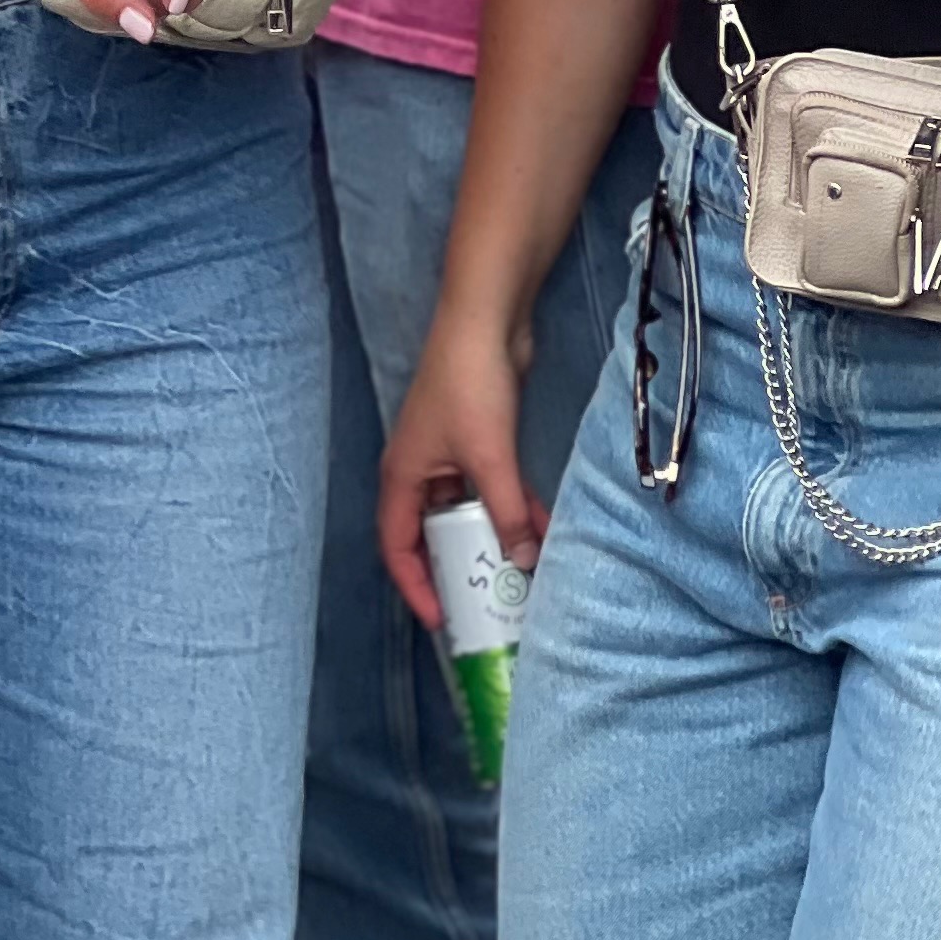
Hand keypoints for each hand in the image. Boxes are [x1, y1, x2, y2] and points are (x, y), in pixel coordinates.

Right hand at [377, 306, 539, 617]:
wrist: (486, 319)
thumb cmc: (469, 386)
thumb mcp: (489, 456)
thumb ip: (505, 512)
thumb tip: (525, 560)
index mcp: (402, 475)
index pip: (397, 546)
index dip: (415, 586)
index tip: (443, 620)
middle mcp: (419, 469)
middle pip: (431, 533)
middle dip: (458, 568)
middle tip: (486, 605)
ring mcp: (449, 453)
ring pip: (466, 513)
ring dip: (491, 538)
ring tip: (520, 575)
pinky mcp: (478, 438)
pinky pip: (491, 488)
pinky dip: (511, 507)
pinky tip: (543, 527)